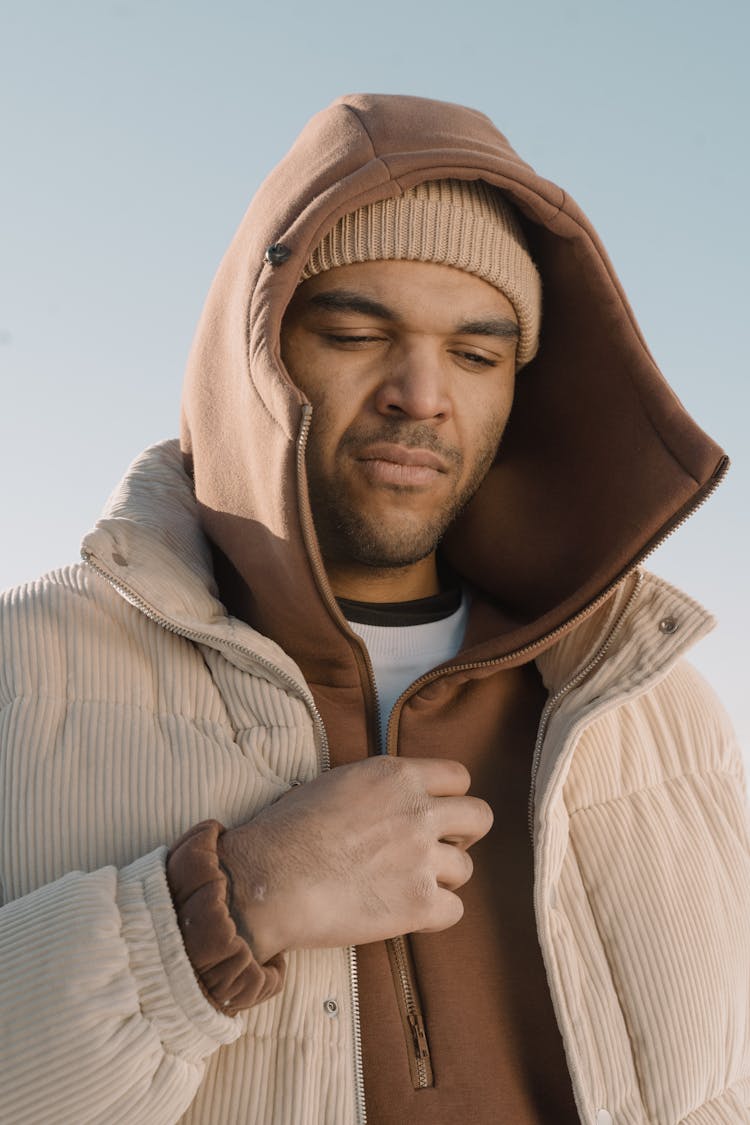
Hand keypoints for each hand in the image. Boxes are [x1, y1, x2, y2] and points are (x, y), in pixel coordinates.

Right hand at [218, 756, 492, 962]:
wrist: (269, 880)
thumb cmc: (286, 832)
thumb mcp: (334, 783)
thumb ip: (375, 788)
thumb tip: (385, 799)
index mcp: (394, 776)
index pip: (458, 777)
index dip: (448, 797)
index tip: (433, 813)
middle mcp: (417, 811)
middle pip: (479, 817)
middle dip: (462, 834)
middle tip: (435, 849)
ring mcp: (421, 857)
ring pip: (466, 868)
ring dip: (442, 878)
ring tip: (406, 885)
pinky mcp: (418, 903)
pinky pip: (454, 911)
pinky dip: (434, 916)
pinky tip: (404, 913)